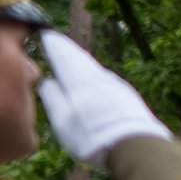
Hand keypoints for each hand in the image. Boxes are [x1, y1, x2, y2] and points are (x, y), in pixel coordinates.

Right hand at [36, 30, 170, 168]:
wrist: (133, 145)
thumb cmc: (90, 135)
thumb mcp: (62, 120)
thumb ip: (52, 98)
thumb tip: (46, 81)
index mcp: (79, 81)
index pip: (64, 57)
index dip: (54, 46)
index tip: (46, 34)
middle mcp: (98, 77)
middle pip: (81, 58)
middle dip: (68, 49)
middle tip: (58, 41)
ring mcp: (115, 84)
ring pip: (94, 68)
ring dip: (82, 61)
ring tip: (73, 57)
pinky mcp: (126, 95)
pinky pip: (105, 78)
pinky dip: (94, 74)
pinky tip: (93, 79)